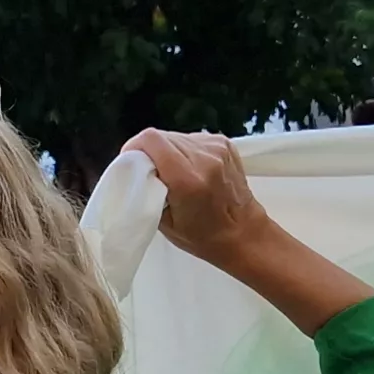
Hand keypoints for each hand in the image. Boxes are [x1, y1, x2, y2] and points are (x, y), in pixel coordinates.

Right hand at [121, 128, 270, 259]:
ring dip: (167, 151)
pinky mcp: (225, 144)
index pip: (151, 140)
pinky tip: (189, 169)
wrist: (244, 234)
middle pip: (162, 137)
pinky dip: (184, 151)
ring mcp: (217, 148)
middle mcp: (204, 158)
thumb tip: (136, 171)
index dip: (134, 148)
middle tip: (149, 174)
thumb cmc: (203, 237)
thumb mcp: (165, 223)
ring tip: (170, 174)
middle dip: (149, 152)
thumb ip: (148, 192)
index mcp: (187, 179)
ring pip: (176, 136)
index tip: (130, 163)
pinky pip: (192, 139)